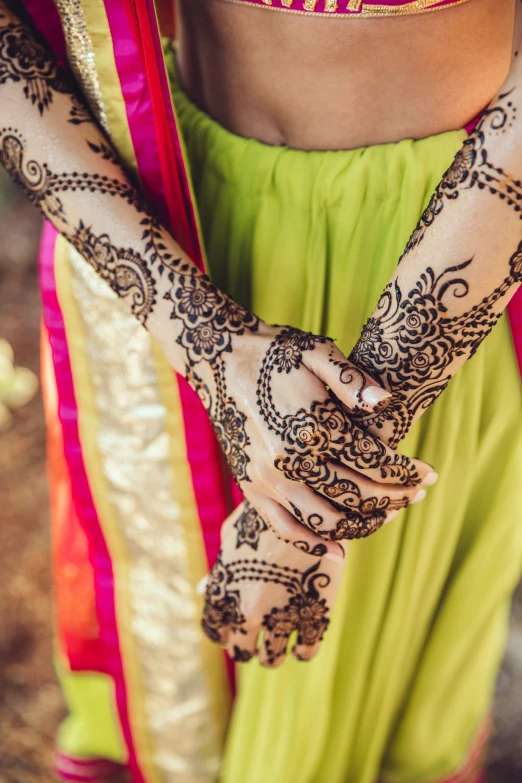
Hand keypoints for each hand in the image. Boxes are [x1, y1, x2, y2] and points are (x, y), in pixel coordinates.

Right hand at [170, 272, 436, 540]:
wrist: (219, 358)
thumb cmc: (275, 352)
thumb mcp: (318, 351)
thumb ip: (353, 380)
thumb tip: (387, 402)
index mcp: (313, 425)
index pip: (374, 462)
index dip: (407, 472)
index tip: (430, 474)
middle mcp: (291, 458)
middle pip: (357, 494)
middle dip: (395, 497)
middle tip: (418, 494)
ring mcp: (268, 477)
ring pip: (327, 520)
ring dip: (364, 523)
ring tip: (389, 514)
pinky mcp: (250, 485)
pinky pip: (285, 527)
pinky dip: (314, 543)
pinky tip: (340, 551)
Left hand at [201, 501, 345, 666]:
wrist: (306, 505)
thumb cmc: (265, 515)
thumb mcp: (232, 537)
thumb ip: (219, 568)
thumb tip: (202, 590)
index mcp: (223, 592)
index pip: (214, 631)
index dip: (224, 633)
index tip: (233, 631)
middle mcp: (246, 612)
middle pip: (241, 651)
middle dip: (248, 648)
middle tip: (259, 641)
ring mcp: (280, 617)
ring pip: (272, 658)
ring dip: (274, 654)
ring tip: (281, 647)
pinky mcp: (313, 616)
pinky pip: (307, 651)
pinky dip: (304, 652)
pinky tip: (304, 645)